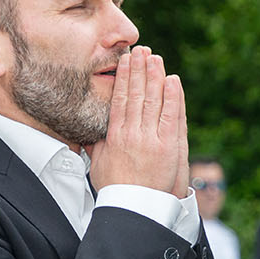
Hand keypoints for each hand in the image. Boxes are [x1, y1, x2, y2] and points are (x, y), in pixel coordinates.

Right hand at [87, 45, 187, 194]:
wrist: (133, 209)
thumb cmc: (116, 189)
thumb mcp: (99, 163)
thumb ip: (97, 144)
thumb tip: (86, 131)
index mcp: (115, 135)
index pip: (120, 99)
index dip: (124, 77)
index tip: (126, 61)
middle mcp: (132, 133)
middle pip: (136, 94)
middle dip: (139, 70)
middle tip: (142, 50)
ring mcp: (151, 139)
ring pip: (153, 100)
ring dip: (155, 77)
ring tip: (156, 58)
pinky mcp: (168, 146)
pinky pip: (171, 115)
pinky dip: (173, 97)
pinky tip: (173, 80)